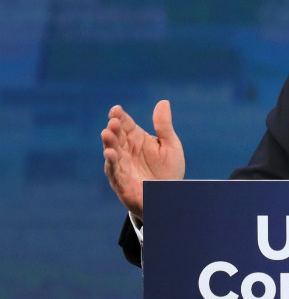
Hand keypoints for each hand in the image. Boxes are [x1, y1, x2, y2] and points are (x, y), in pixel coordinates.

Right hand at [101, 100, 184, 221]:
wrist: (170, 197)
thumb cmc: (168, 170)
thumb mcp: (170, 145)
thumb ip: (164, 126)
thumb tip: (163, 101)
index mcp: (136, 139)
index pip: (125, 124)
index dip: (119, 117)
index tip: (116, 109)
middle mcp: (126, 151)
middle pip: (116, 137)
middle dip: (113, 129)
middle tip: (113, 121)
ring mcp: (122, 166)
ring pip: (111, 153)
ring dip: (109, 144)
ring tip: (107, 133)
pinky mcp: (122, 182)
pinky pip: (115, 172)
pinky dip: (112, 163)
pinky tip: (110, 154)